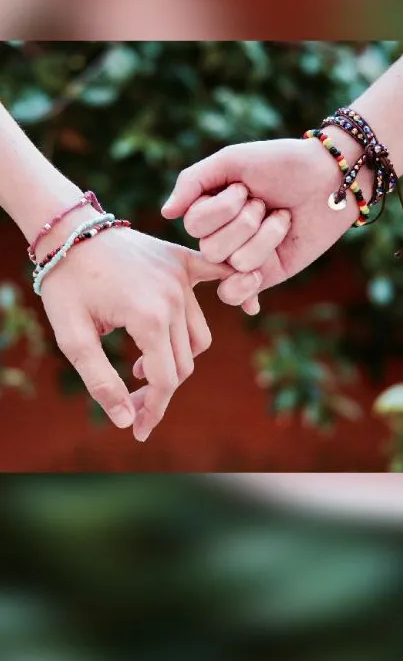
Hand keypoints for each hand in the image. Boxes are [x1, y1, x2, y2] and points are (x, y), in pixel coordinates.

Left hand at [40, 225, 233, 441]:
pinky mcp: (183, 260)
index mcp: (149, 318)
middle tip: (128, 397)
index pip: (166, 380)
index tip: (138, 429)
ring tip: (141, 365)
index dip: (153, 410)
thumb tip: (127, 421)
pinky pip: (221, 279)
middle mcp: (174, 297)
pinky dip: (238, 292)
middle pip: (184, 363)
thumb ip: (101, 381)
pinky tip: (251, 307)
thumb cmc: (65, 285)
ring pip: (198, 336)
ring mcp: (182, 277)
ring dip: (177, 359)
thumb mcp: (72, 338)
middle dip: (159, 389)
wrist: (68, 231)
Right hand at [161, 135, 372, 305]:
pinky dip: (245, 289)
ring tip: (281, 219)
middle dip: (246, 221)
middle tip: (266, 203)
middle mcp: (219, 234)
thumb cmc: (281, 163)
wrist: (329, 179)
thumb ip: (192, 181)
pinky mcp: (264, 275)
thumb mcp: (232, 160)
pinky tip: (258, 277)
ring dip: (266, 237)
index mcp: (207, 208)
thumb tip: (166, 213)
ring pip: (234, 264)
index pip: (194, 224)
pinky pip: (236, 295)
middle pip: (211, 247)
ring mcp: (240, 257)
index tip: (246, 187)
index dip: (224, 206)